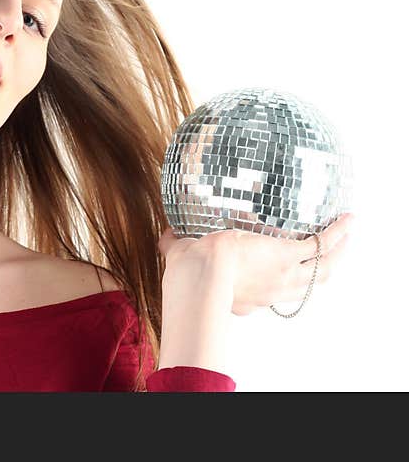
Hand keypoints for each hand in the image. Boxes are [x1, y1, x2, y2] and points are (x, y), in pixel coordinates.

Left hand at [157, 213, 354, 315]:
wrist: (202, 274)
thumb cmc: (187, 271)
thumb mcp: (181, 255)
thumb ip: (174, 244)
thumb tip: (167, 233)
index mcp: (241, 296)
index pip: (259, 294)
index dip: (263, 284)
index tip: (262, 272)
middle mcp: (267, 291)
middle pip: (302, 285)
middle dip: (316, 272)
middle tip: (327, 259)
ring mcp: (282, 276)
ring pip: (322, 270)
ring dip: (338, 254)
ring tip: (347, 238)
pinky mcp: (289, 257)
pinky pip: (321, 246)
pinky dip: (338, 233)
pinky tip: (348, 219)